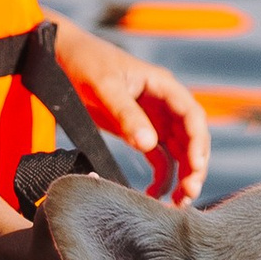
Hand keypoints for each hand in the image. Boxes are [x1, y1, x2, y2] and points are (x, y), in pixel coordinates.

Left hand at [50, 18, 210, 204]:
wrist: (61, 56)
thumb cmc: (86, 62)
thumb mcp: (104, 86)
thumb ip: (126, 114)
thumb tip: (149, 145)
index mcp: (162, 86)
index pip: (192, 116)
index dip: (198, 142)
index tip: (195, 167)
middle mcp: (164, 103)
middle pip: (190, 138)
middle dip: (194, 167)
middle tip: (189, 194)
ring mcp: (153, 119)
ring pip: (179, 152)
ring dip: (182, 176)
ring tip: (177, 203)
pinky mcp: (138, 131)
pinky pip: (159, 158)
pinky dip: (161, 177)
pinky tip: (155, 195)